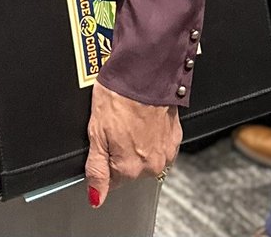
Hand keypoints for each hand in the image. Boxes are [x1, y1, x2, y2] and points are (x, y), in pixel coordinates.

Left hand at [85, 78, 180, 205]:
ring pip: (146, 158)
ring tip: (129, 120)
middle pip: (130, 169)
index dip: (104, 160)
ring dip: (137, 145)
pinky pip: (159, 145)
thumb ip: (96, 168)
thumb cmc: (118, 95)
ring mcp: (165, 152)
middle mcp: (150, 166)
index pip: (112, 180)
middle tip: (115, 126)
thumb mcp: (96, 131)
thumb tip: (95, 196)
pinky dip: (151, 136)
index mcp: (129, 167)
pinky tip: (142, 118)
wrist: (145, 73)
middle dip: (120, 152)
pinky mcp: (174, 138)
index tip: (103, 141)